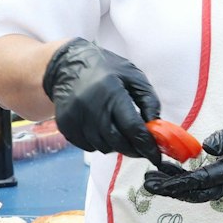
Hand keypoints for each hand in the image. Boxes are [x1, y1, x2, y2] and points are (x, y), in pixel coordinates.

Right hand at [42, 39, 162, 161]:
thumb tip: (156, 128)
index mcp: (111, 92)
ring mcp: (76, 117)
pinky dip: (99, 143)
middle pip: (118, 142)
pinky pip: (87, 146)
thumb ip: (149, 101)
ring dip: (116, 146)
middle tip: (141, 148)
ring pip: (102, 147)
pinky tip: (102, 130)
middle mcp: (91, 107)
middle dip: (133, 149)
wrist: (67, 65)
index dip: (147, 146)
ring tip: (119, 132)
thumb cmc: (105, 69)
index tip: (157, 156)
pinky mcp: (65, 125)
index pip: (132, 128)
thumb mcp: (133, 76)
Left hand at [142, 108, 222, 202]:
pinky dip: (187, 182)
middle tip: (148, 183)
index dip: (179, 182)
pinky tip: (172, 172)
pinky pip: (206, 185)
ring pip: (201, 192)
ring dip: (177, 187)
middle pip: (198, 192)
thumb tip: (207, 147)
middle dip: (172, 190)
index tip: (160, 181)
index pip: (203, 180)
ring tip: (154, 179)